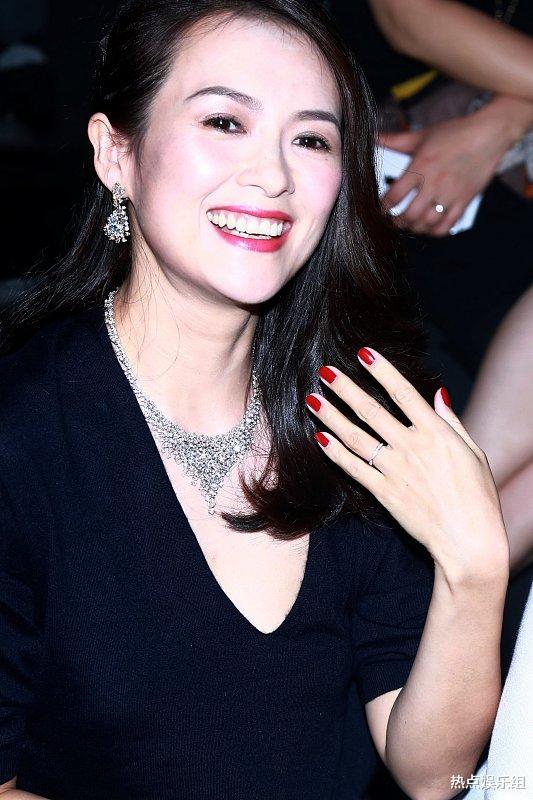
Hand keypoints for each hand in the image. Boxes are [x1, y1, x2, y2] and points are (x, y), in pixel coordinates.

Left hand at [305, 347, 509, 580]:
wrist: (469, 540)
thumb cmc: (476, 497)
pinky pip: (354, 468)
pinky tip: (319, 437)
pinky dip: (335, 452)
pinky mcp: (384, 493)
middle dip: (345, 388)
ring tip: (312, 399)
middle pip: (371, 411)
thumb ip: (451, 422)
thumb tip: (438, 394)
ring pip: (356, 437)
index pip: (404, 393)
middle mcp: (412, 447)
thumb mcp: (473, 453)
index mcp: (436, 433)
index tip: (363, 354)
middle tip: (325, 371)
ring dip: (331, 416)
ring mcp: (395, 470)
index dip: (382, 371)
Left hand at [378, 111, 512, 236]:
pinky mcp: (464, 200)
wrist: (488, 134)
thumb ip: (396, 140)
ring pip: (427, 223)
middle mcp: (434, 182)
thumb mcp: (422, 135)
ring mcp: (450, 193)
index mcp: (421, 166)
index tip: (380, 210)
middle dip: (397, 222)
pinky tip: (430, 228)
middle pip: (409, 214)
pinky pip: (448, 225)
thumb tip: (373, 139)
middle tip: (393, 221)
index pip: (394, 195)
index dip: (383, 207)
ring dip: (415, 228)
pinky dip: (436, 231)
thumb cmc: (454, 133)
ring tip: (410, 225)